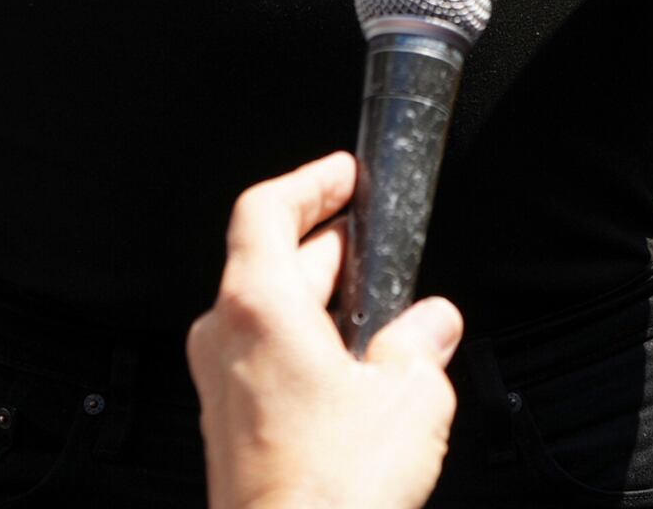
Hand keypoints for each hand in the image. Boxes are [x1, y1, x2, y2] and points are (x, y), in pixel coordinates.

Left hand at [190, 153, 461, 508]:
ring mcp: (220, 388)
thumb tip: (431, 326)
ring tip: (378, 315)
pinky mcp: (230, 431)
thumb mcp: (410, 397)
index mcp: (258, 307)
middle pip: (267, 261)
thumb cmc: (333, 489)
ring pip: (265, 315)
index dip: (310, 183)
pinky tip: (354, 376)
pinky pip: (263, 363)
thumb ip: (420, 344)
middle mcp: (224, 339)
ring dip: (318, 303)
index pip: (266, 210)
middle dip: (326, 247)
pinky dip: (305, 349)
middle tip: (372, 241)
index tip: (344, 175)